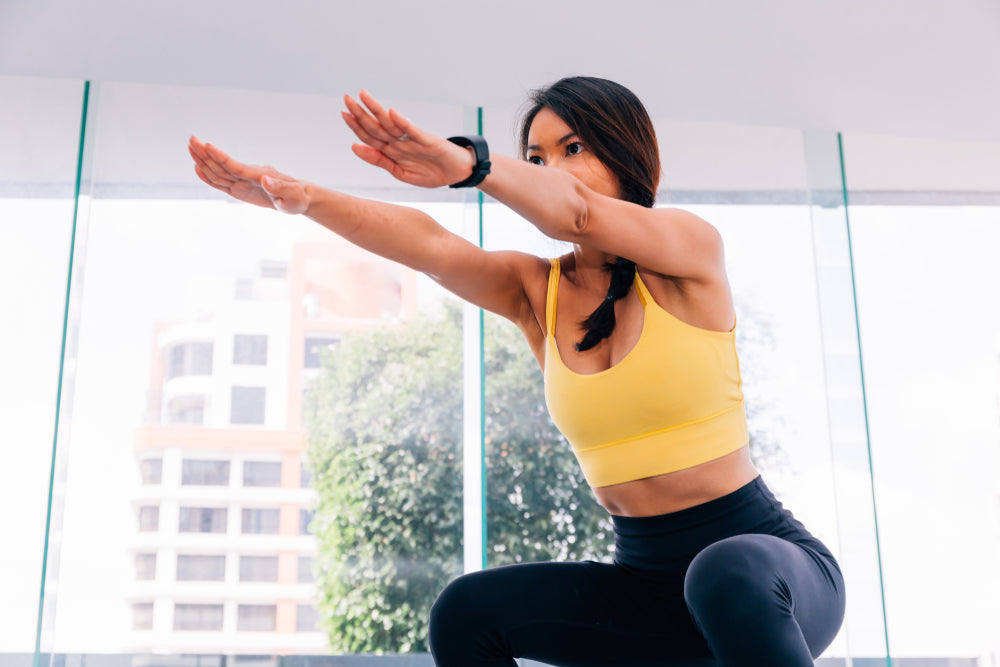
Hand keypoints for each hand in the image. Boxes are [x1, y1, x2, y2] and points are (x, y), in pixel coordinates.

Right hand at [188, 136, 309, 214]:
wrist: (299, 197)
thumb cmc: (297, 198)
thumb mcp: (293, 196)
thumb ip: (280, 188)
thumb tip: (266, 180)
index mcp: (259, 176)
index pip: (236, 166)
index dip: (221, 157)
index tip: (208, 145)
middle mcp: (248, 176)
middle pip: (222, 166)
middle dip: (206, 154)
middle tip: (191, 139)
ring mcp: (243, 182)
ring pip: (219, 172)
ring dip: (204, 161)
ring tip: (190, 147)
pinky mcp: (241, 190)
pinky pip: (221, 183)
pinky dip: (208, 177)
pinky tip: (198, 168)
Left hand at [342, 90, 475, 187]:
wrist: (458, 173)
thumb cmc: (432, 172)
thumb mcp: (401, 173)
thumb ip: (379, 160)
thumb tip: (354, 146)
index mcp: (392, 150)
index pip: (370, 136)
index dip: (356, 126)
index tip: (343, 113)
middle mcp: (400, 142)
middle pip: (376, 126)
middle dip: (361, 113)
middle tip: (346, 98)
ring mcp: (413, 140)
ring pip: (391, 124)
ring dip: (376, 110)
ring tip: (363, 96)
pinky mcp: (428, 140)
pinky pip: (413, 131)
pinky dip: (403, 123)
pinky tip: (392, 113)